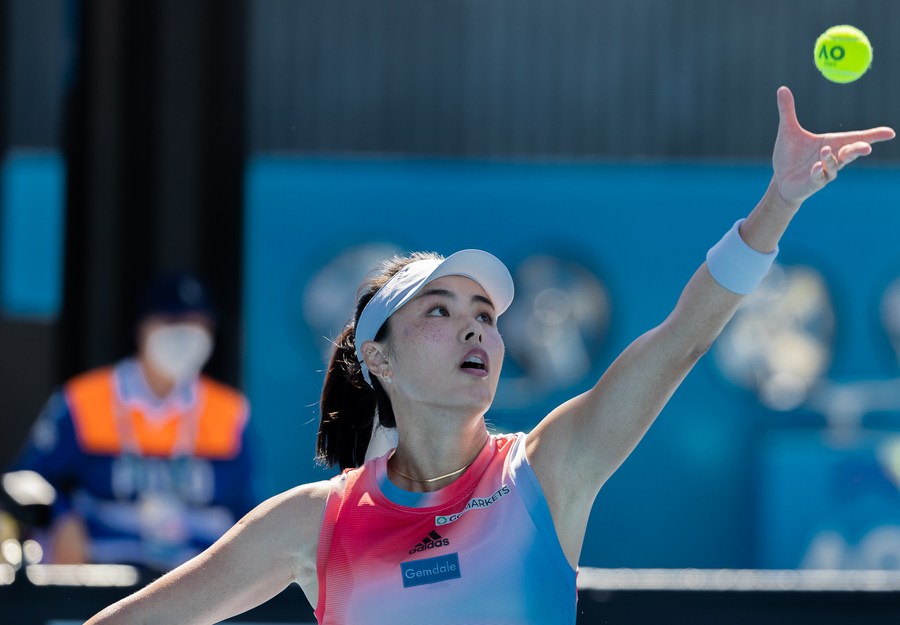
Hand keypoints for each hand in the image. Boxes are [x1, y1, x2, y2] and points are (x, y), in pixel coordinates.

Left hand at [772, 86, 894, 204]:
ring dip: (831, 158)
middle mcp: (832, 157)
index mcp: (831, 142)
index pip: (856, 138)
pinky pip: (820, 177)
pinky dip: (819, 172)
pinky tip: (815, 168)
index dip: (873, 135)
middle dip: (859, 149)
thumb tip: (782, 88)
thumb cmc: (789, 155)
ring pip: (836, 165)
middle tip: (866, 147)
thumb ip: (787, 111)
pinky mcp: (815, 182)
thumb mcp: (787, 130)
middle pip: (850, 152)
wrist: (780, 180)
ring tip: (824, 150)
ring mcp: (825, 171)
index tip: (890, 133)